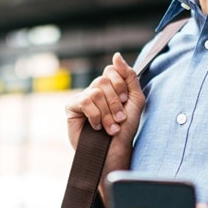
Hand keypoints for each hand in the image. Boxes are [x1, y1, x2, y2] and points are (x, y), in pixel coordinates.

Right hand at [65, 53, 144, 179]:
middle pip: (104, 81)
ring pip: (96, 92)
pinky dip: (95, 116)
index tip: (126, 101)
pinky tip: (97, 127)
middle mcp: (95, 89)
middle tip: (120, 119)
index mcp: (110, 86)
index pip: (112, 70)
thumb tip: (116, 56)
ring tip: (111, 127)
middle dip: (115, 102)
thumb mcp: (135, 99)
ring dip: (107, 113)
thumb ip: (129, 76)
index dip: (120, 85)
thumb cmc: (126, 129)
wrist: (115, 151)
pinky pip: (85, 101)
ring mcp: (83, 97)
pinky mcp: (72, 108)